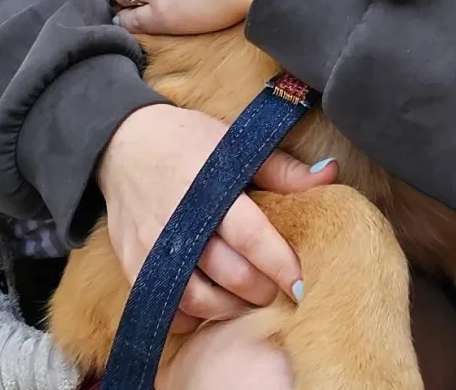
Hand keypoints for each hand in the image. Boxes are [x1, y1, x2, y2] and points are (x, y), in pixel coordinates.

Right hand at [96, 104, 336, 324]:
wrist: (124, 143)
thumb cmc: (188, 140)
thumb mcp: (235, 144)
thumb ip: (282, 170)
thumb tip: (331, 174)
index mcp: (211, 190)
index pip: (252, 237)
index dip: (280, 264)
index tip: (301, 282)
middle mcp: (182, 222)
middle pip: (230, 274)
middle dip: (262, 289)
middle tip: (278, 288)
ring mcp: (155, 248)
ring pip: (199, 298)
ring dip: (230, 306)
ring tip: (248, 297)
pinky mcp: (135, 265)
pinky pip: (167, 306)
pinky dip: (192, 315)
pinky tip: (210, 304)